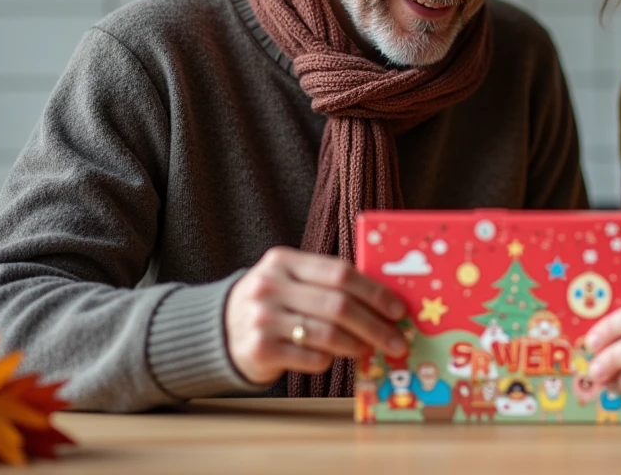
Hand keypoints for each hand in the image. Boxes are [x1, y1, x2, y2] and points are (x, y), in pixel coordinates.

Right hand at [225, 247, 406, 385]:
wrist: (221, 330)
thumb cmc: (273, 303)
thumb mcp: (292, 281)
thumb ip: (328, 283)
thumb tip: (386, 302)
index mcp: (284, 260)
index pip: (340, 272)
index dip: (375, 292)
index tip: (399, 310)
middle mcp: (270, 286)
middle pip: (338, 305)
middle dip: (375, 325)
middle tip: (397, 341)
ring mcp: (262, 318)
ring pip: (327, 334)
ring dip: (357, 345)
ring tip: (371, 350)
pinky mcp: (259, 349)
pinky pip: (310, 357)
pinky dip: (329, 360)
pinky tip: (334, 358)